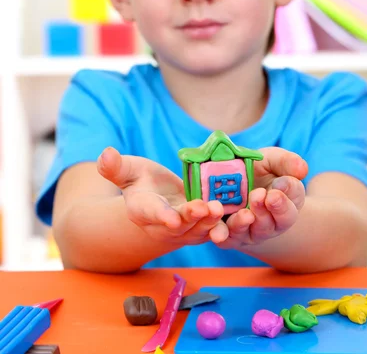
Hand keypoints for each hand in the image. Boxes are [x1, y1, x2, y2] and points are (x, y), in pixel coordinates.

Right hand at [97, 147, 228, 245]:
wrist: (157, 201)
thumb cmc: (141, 182)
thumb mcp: (128, 171)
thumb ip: (116, 167)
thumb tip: (104, 154)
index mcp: (143, 211)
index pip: (151, 214)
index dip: (161, 216)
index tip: (170, 219)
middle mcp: (164, 226)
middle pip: (180, 224)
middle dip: (193, 217)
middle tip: (206, 207)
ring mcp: (186, 230)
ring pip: (200, 229)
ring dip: (213, 222)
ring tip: (222, 208)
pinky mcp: (204, 228)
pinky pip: (217, 229)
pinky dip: (230, 224)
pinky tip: (244, 215)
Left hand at [215, 148, 307, 248]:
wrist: (232, 182)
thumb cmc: (258, 170)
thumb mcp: (272, 161)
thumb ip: (286, 162)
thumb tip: (302, 168)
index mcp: (287, 203)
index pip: (293, 199)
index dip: (288, 191)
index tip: (280, 183)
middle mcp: (271, 223)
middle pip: (272, 222)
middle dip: (266, 209)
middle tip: (259, 195)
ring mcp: (250, 231)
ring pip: (249, 232)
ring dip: (244, 223)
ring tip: (243, 213)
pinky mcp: (229, 236)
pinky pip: (225, 239)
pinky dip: (220, 235)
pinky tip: (216, 232)